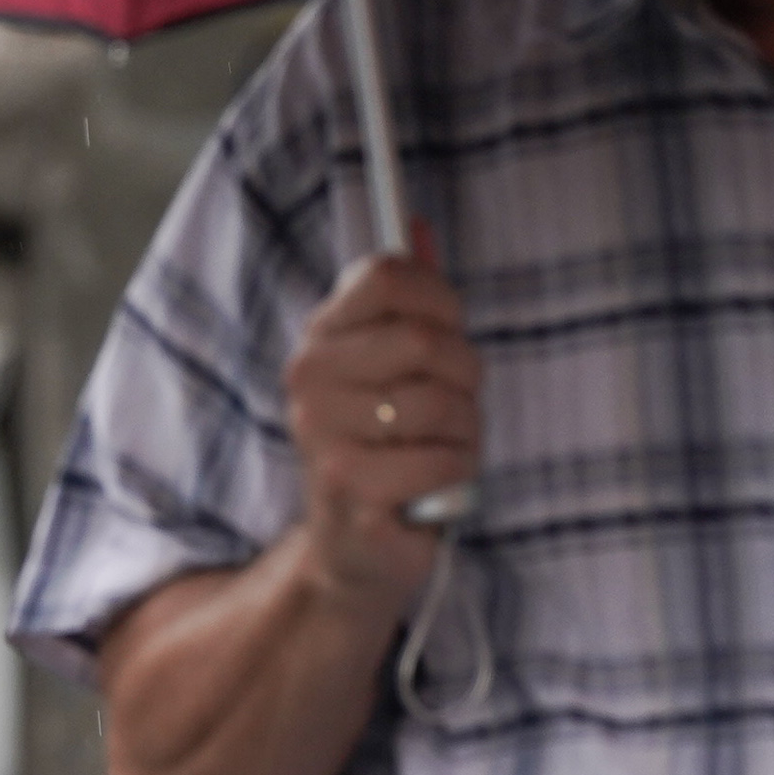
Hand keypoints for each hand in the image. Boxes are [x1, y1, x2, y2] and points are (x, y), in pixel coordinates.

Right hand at [283, 240, 478, 617]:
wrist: (353, 550)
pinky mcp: (350, 488)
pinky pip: (443, 458)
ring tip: (436, 453)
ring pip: (442, 403)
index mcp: (321, 339)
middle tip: (451, 409)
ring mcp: (324, 435)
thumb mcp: (397, 367)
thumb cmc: (390, 449)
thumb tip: (417, 224)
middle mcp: (309, 380)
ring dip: (464, 434)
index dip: (439, 298)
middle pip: (425, 340)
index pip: (386, 275)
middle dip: (464, 377)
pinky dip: (457, 476)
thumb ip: (408, 299)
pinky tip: (432, 489)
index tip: (448, 330)